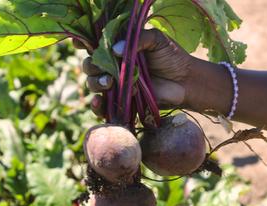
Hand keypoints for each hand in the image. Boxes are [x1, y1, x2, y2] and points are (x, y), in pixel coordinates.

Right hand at [74, 29, 227, 116]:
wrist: (186, 82)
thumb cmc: (173, 58)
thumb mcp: (157, 40)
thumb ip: (138, 39)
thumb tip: (114, 50)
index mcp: (118, 48)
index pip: (95, 44)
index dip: (84, 43)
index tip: (80, 44)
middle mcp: (113, 66)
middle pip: (90, 65)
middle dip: (92, 67)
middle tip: (104, 69)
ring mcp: (116, 85)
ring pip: (93, 84)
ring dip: (95, 83)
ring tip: (108, 83)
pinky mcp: (121, 103)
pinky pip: (103, 107)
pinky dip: (97, 106)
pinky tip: (99, 102)